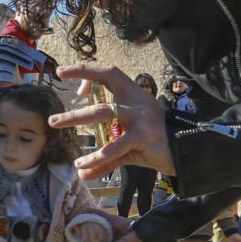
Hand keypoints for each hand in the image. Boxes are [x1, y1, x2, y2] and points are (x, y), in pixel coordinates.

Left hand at [49, 65, 174, 180]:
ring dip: (77, 120)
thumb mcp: (128, 145)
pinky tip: (84, 166)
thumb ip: (105, 155)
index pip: (108, 73)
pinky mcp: (144, 136)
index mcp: (133, 94)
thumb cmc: (156, 142)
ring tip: (57, 129)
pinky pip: (115, 148)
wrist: (188, 150)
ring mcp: (140, 118)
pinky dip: (98, 159)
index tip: (62, 72)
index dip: (85, 70)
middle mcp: (136, 101)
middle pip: (102, 94)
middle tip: (52, 120)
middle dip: (75, 108)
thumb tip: (82, 171)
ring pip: (104, 113)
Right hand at [80, 215, 145, 241]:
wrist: (140, 229)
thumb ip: (96, 214)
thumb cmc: (125, 226)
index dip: (76, 237)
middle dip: (79, 237)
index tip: (76, 224)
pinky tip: (94, 228)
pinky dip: (94, 238)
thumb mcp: (107, 219)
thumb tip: (84, 210)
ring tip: (87, 227)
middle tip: (82, 225)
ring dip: (84, 239)